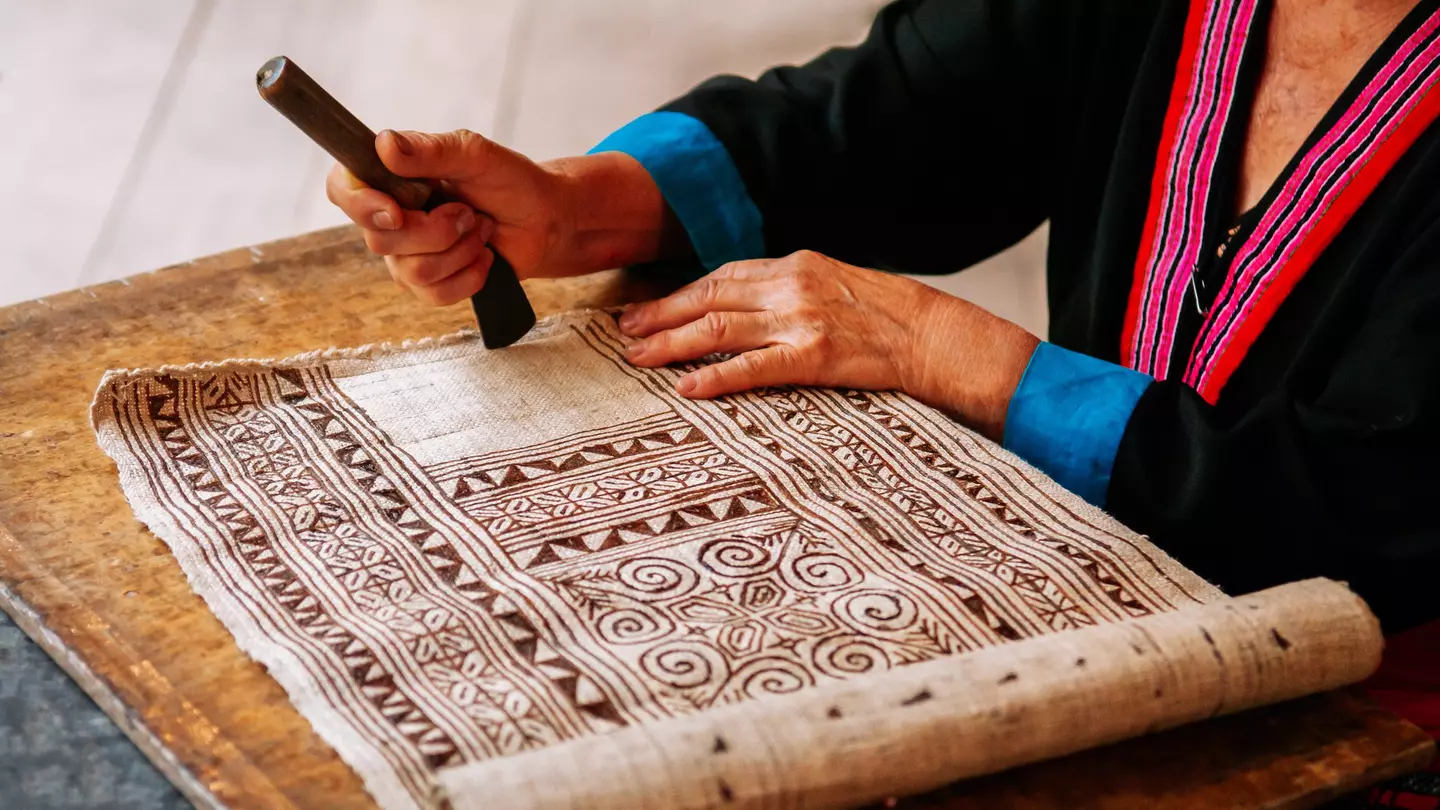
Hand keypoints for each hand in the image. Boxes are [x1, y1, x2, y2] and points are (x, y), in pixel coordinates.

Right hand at [326, 130, 673, 304]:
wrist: (546, 220)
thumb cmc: (510, 181)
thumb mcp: (476, 155)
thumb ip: (431, 149)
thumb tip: (384, 144)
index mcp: (389, 176)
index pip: (342, 188)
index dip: (359, 204)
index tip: (396, 210)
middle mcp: (388, 216)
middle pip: (382, 239)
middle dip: (438, 229)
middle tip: (469, 212)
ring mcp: (405, 255)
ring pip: (411, 272)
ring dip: (460, 251)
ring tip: (481, 230)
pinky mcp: (428, 284)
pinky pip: (433, 295)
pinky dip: (469, 277)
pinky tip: (484, 258)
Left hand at [618, 251, 1039, 439]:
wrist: (934, 335)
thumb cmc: (887, 316)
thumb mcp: (834, 285)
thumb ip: (789, 290)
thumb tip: (744, 304)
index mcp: (795, 265)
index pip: (722, 276)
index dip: (678, 293)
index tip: (646, 307)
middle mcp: (791, 286)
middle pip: (709, 297)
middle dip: (661, 314)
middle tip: (625, 332)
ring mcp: (801, 320)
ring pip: (719, 327)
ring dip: (672, 343)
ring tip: (639, 357)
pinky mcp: (814, 356)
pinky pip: (753, 368)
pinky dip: (716, 375)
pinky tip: (687, 386)